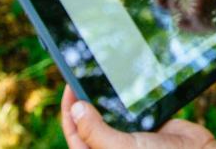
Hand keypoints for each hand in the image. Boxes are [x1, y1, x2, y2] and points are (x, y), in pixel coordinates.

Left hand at [60, 85, 215, 148]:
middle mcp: (111, 147)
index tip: (71, 85)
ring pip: (111, 113)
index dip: (69, 111)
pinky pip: (132, 109)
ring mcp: (129, 136)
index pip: (75, 133)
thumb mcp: (121, 148)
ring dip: (107, 97)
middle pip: (91, 122)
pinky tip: (127, 82)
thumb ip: (96, 132)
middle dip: (87, 100)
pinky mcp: (146, 126)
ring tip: (103, 74)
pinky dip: (128, 97)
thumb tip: (75, 108)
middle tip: (86, 74)